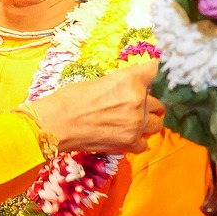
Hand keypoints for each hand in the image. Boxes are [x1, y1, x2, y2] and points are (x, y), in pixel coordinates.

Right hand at [25, 60, 164, 154]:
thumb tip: (131, 87)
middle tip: (139, 107)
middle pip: (159, 103)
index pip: (153, 71)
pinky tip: (126, 137)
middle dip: (150, 104)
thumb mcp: (99, 81)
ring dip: (148, 123)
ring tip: (135, 124)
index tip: (148, 78)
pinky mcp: (130, 143)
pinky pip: (144, 144)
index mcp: (130, 80)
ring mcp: (136, 124)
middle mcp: (139, 101)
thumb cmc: (70, 99)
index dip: (151, 74)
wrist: (57, 124)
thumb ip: (121, 84)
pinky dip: (138, 141)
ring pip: (156, 124)